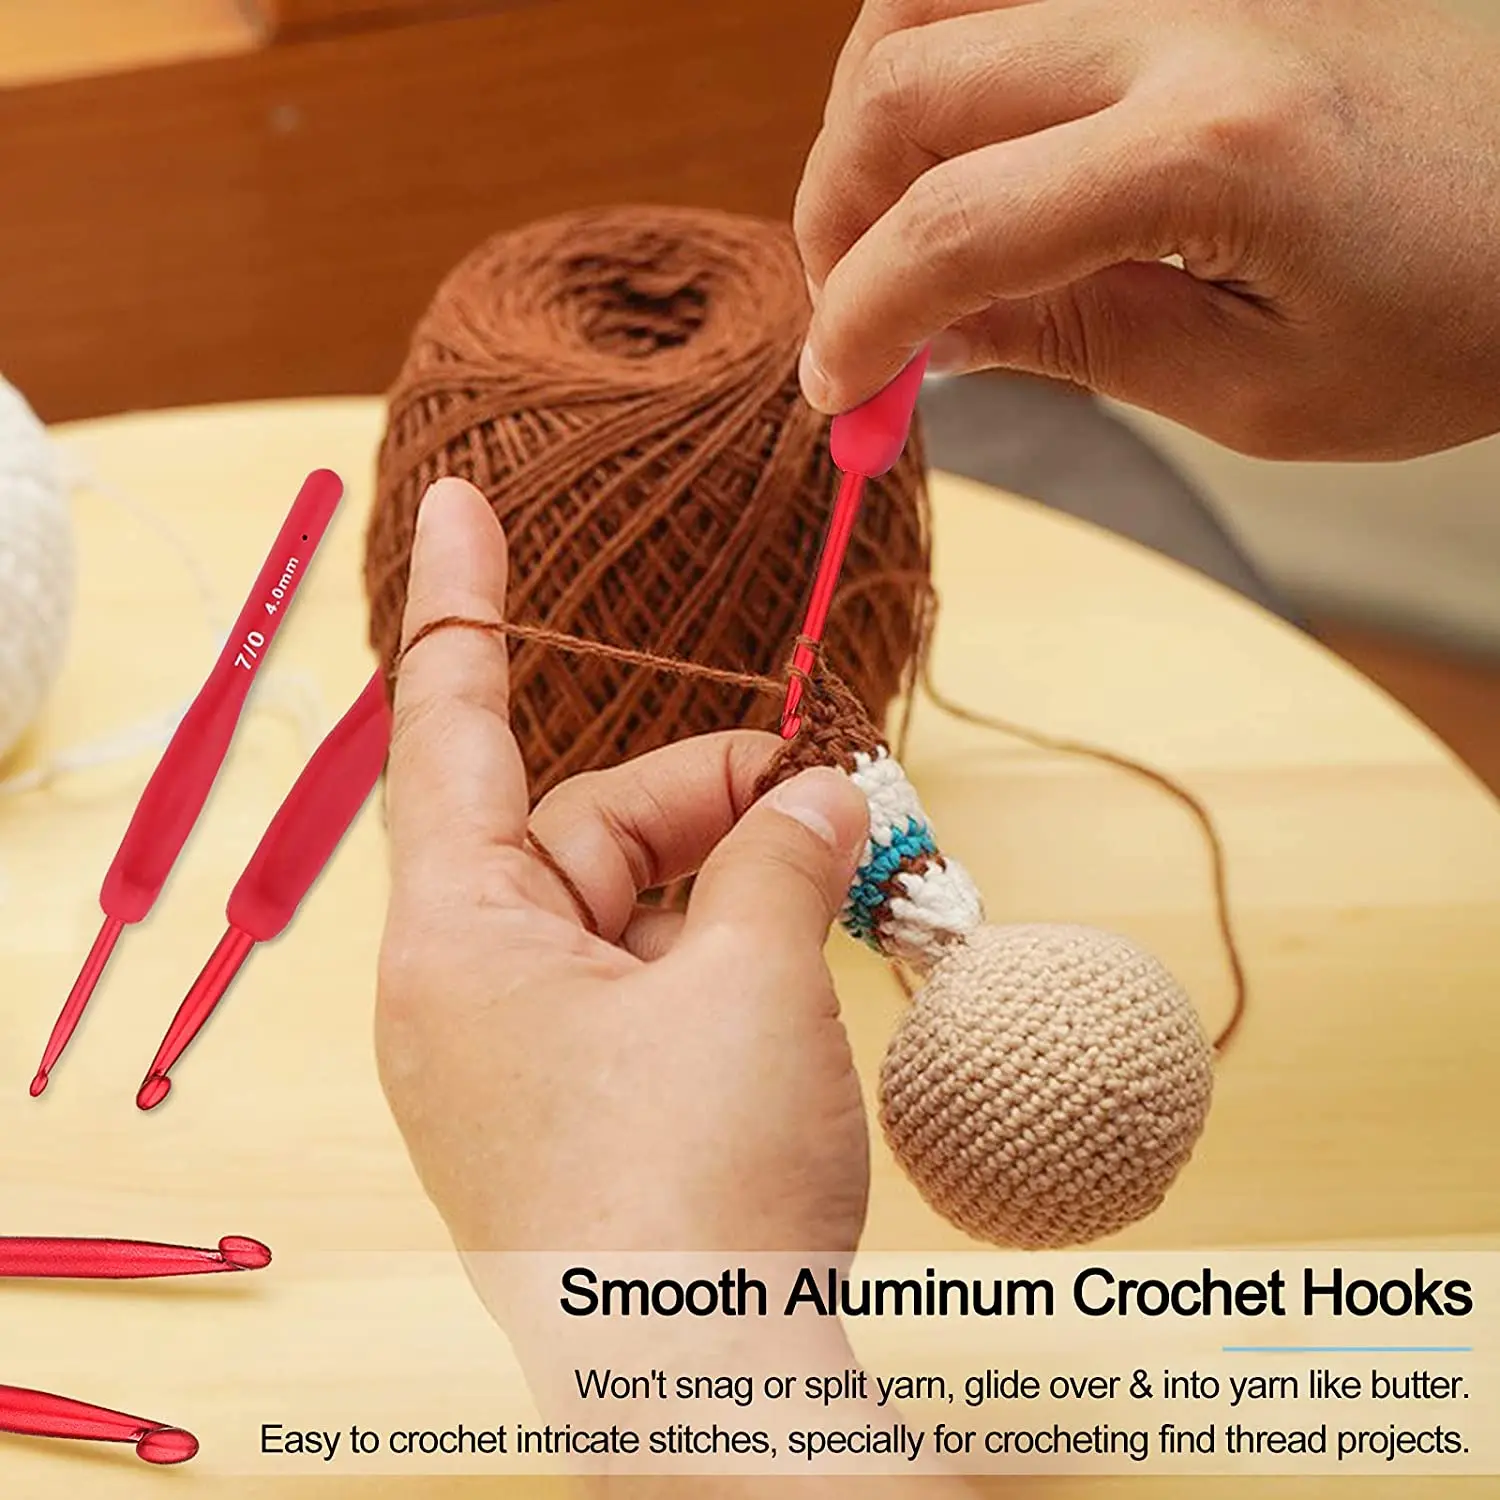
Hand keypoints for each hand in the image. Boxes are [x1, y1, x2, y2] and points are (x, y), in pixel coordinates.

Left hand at [374, 478, 872, 1260]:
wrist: (714, 1395)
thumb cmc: (698, 1188)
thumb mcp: (751, 984)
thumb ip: (782, 854)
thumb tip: (825, 793)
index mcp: (457, 942)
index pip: (447, 730)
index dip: (458, 604)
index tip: (458, 498)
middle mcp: (474, 991)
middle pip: (591, 827)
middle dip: (715, 790)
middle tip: (837, 784)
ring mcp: (531, 1055)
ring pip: (640, 905)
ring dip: (742, 875)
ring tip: (848, 866)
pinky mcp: (590, 1104)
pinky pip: (657, 979)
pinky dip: (733, 946)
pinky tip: (812, 939)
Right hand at [794, 0, 1499, 459]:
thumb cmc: (1457, 313)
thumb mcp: (1260, 391)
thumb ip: (1077, 349)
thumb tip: (932, 341)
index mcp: (1208, 152)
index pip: (950, 230)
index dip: (858, 322)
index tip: (833, 394)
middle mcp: (1183, 20)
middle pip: (904, 82)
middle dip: (836, 217)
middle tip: (853, 317)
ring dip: (871, 118)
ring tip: (894, 225)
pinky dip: (939, 52)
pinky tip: (960, 141)